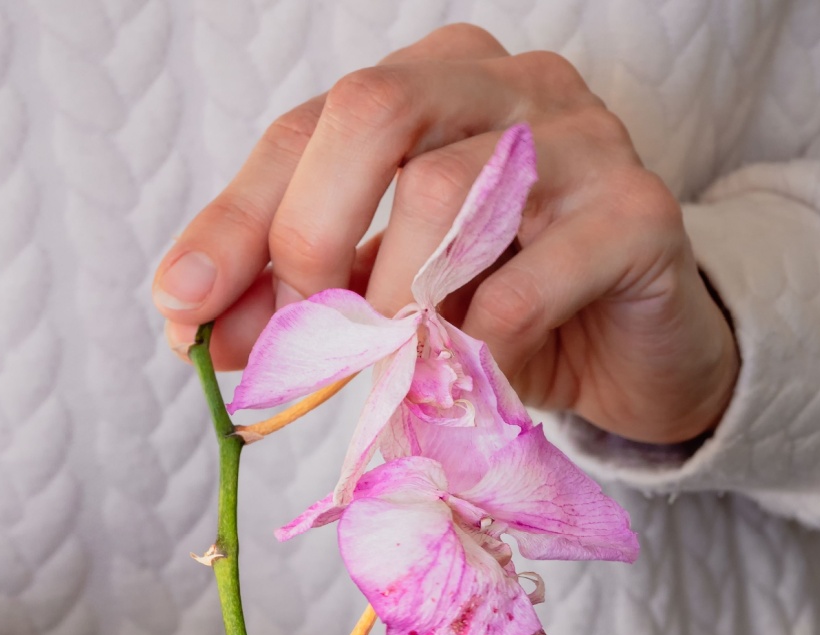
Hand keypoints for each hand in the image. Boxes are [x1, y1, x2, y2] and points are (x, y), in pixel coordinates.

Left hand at [152, 24, 736, 445]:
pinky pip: (531, 275)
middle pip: (373, 109)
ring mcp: (582, 137)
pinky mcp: (639, 213)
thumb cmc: (502, 311)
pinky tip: (480, 366)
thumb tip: (195, 330)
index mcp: (432, 84)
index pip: (307, 127)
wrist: (637, 355)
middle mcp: (506, 85)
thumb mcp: (382, 301)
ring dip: (394, 298)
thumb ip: (298, 300)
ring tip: (402, 357)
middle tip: (312, 327)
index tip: (180, 307)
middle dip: (308, 231)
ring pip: (446, 188)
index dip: (235, 220)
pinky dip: (479, 340)